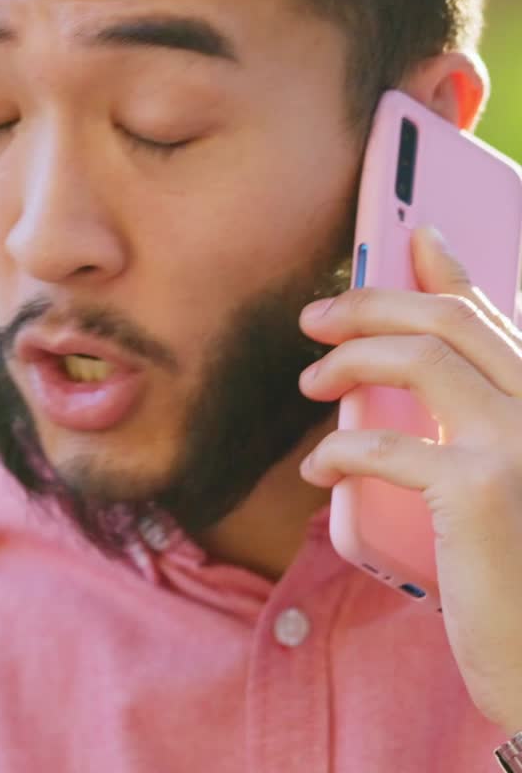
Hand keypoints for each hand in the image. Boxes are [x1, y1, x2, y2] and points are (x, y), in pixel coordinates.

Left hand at [297, 226, 521, 735]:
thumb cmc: (512, 574)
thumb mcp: (497, 483)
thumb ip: (468, 417)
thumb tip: (411, 358)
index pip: (491, 314)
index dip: (446, 269)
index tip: (410, 236)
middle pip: (450, 318)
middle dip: (373, 302)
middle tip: (316, 318)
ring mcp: (521, 442)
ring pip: (421, 357)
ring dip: (351, 360)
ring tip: (311, 382)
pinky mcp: (484, 490)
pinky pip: (388, 442)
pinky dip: (339, 448)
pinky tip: (316, 468)